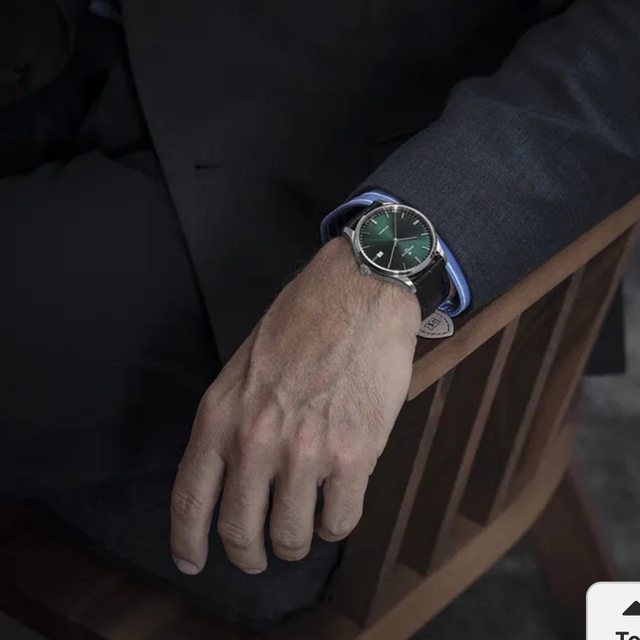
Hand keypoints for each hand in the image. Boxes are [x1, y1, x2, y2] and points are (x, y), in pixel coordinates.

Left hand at [170, 237, 420, 573]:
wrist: (356, 292)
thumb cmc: (301, 321)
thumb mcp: (244, 369)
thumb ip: (234, 423)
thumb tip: (238, 474)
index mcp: (220, 415)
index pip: (190, 497)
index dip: (186, 540)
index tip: (191, 561)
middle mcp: (254, 441)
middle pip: (238, 530)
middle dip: (248, 555)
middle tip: (258, 557)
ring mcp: (304, 452)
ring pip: (290, 536)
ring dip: (294, 542)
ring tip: (301, 531)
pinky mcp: (353, 455)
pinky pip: (338, 521)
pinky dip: (334, 525)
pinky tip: (335, 508)